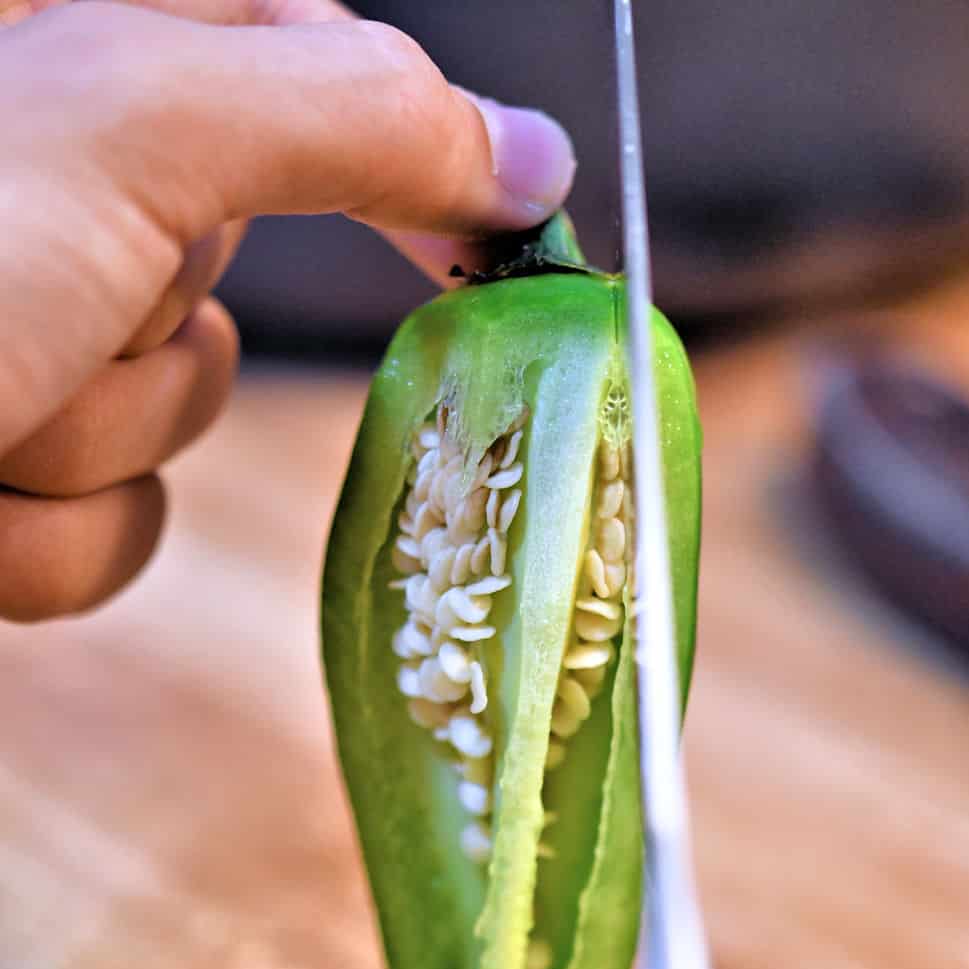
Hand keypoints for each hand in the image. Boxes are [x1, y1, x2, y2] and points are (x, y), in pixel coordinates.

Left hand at [0, 0, 574, 621]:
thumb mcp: (133, 124)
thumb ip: (352, 117)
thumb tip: (538, 158)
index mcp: (83, 51)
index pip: (302, 64)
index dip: (404, 150)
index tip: (493, 238)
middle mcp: (47, 191)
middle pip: (232, 269)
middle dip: (159, 330)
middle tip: (61, 300)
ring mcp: (19, 337)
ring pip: (175, 423)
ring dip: (94, 441)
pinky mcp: (11, 466)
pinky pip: (111, 535)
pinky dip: (47, 540)